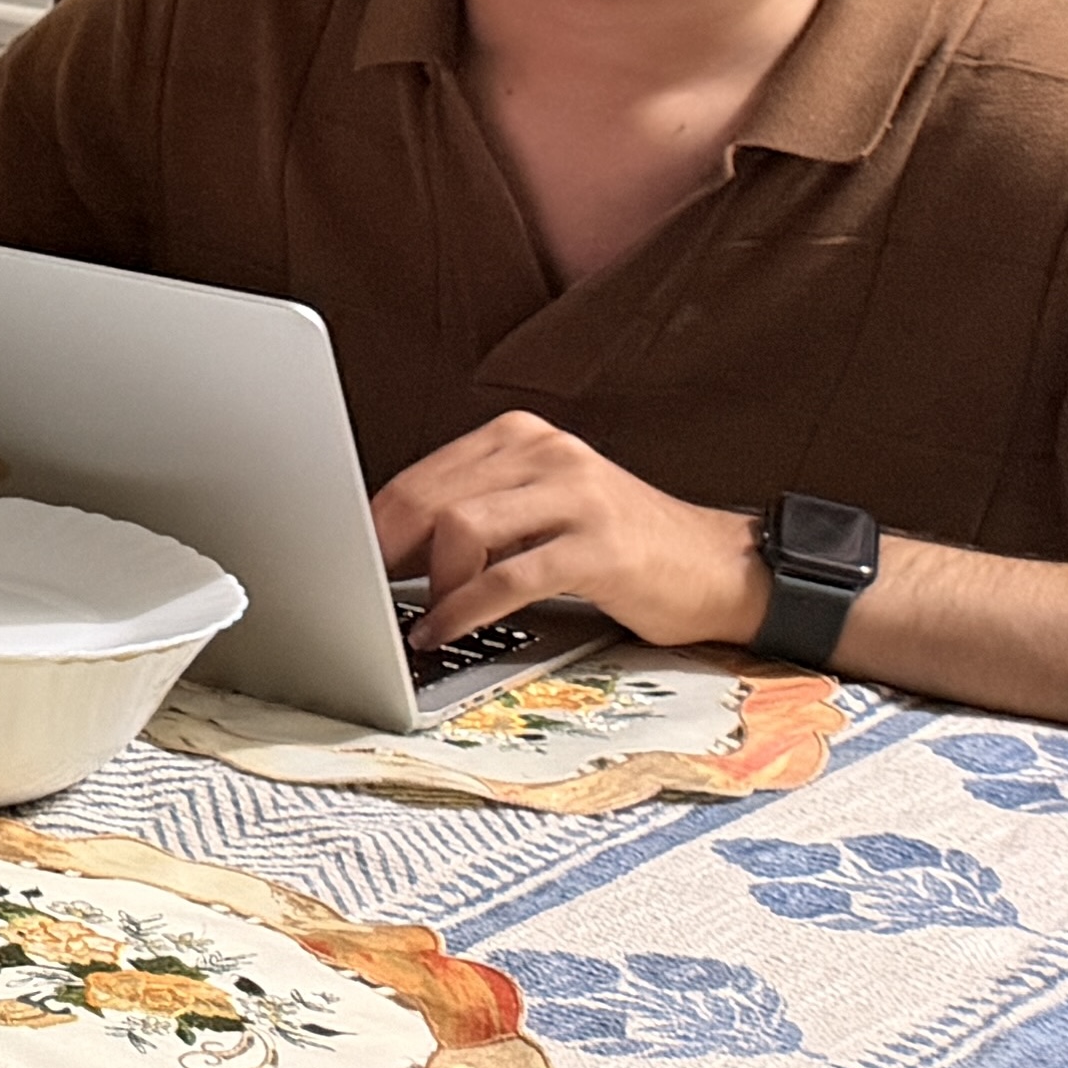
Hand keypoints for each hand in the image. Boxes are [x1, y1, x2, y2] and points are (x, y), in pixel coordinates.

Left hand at [369, 411, 770, 650]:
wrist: (717, 566)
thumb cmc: (617, 544)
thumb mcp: (539, 510)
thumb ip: (474, 513)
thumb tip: (387, 548)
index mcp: (522, 437)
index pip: (421, 476)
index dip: (375, 524)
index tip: (350, 561)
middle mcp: (548, 453)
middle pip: (431, 498)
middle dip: (389, 553)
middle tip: (371, 594)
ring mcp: (577, 495)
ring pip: (462, 529)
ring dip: (432, 583)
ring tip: (428, 614)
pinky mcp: (601, 546)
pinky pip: (509, 577)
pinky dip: (465, 609)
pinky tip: (447, 630)